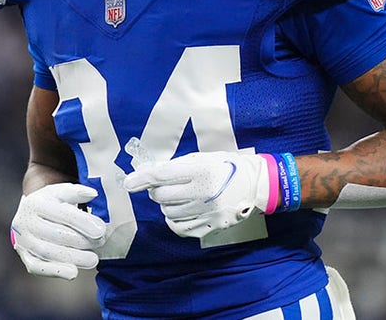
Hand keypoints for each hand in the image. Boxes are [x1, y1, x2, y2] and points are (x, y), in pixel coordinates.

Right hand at [10, 183, 106, 279]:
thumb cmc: (51, 204)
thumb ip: (77, 192)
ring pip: (48, 252)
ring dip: (73, 257)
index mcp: (35, 203)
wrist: (29, 216)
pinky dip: (56, 271)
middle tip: (100, 243)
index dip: (83, 223)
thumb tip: (92, 194)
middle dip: (81, 241)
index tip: (101, 231)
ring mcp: (23, 241)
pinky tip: (73, 272)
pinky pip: (38, 267)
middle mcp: (25, 222)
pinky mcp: (25, 257)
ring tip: (93, 259)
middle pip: (56, 234)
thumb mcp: (61, 193)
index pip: (62, 214)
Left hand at [123, 151, 284, 237]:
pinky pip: (180, 228)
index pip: (161, 175)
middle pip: (162, 196)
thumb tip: (150, 172)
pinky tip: (181, 211)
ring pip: (168, 212)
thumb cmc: (228, 166)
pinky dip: (175, 220)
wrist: (257, 184)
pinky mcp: (211, 226)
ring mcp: (207, 212)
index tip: (128, 183)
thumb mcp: (203, 157)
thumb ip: (177, 166)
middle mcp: (203, 192)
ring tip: (178, 197)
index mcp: (200, 170)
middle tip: (165, 186)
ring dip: (167, 205)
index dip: (141, 179)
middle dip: (157, 191)